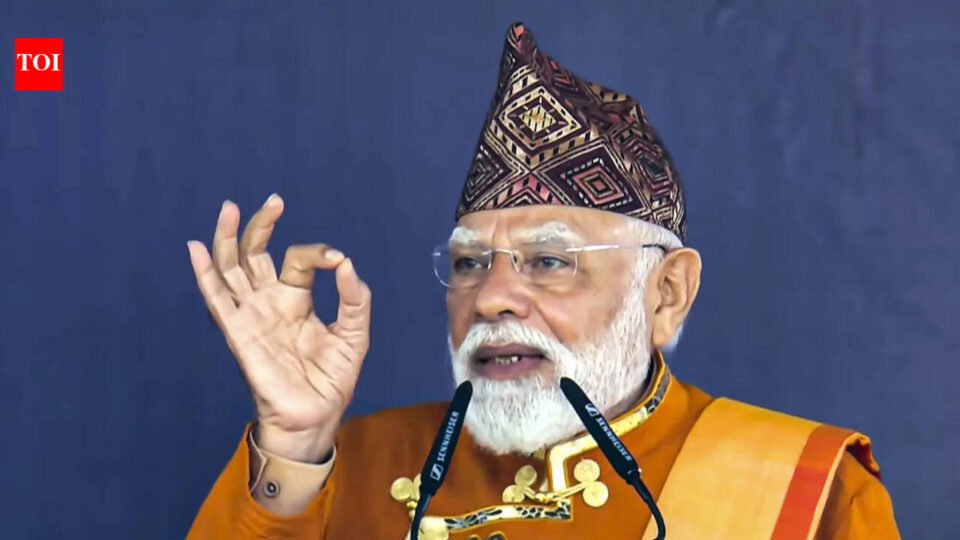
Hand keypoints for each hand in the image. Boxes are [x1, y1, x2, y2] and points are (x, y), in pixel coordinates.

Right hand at [186, 194, 370, 462]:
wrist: (315, 415)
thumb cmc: (332, 378)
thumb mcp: (354, 334)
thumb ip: (354, 299)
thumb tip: (346, 263)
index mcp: (296, 299)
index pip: (297, 260)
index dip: (316, 252)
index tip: (336, 259)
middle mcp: (269, 302)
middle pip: (254, 254)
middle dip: (260, 226)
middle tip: (274, 201)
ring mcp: (251, 315)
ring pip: (231, 268)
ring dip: (228, 238)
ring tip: (229, 208)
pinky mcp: (239, 333)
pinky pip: (217, 300)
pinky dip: (205, 273)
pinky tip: (197, 248)